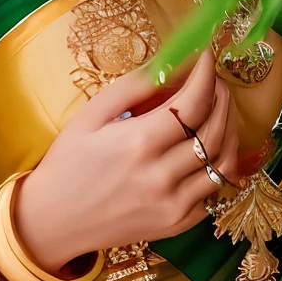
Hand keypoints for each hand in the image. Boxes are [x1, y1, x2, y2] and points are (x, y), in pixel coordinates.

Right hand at [13, 49, 239, 274]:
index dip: (207, 73)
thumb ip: (135, 85)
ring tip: (218, 110)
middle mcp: (162, 176)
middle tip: (214, 80)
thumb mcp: (92, 114)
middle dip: (222, 95)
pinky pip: (215, 191)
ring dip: (229, 129)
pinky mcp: (177, 224)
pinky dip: (218, 164)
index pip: (194, 101)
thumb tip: (173, 60)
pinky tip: (207, 148)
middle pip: (215, 129)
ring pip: (223, 161)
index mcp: (139, 143)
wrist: (53, 222)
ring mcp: (173, 205)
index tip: (207, 55)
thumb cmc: (69, 162)